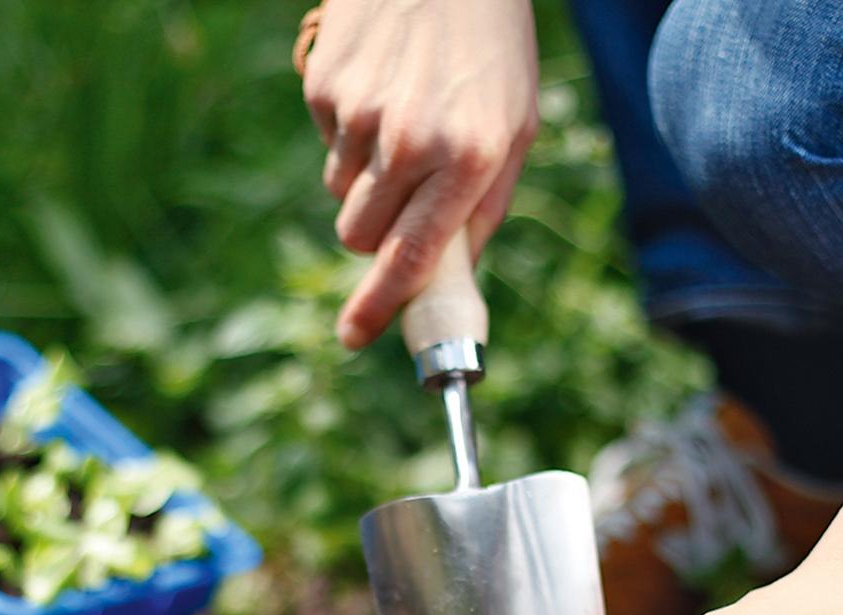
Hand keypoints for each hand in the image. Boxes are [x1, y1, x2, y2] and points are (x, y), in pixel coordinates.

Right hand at [302, 0, 537, 348]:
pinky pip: (327, 143)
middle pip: (360, 236)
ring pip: (341, 193)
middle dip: (374, 234)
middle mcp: (411, 141)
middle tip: (401, 195)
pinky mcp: (326, 85)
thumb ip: (486, 206)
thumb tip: (452, 274)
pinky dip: (349, 132)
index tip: (353, 337)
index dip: (377, 306)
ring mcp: (361, 112)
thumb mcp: (516, 125)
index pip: (411, 257)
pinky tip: (382, 87)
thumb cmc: (493, 48)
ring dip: (364, 179)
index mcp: (468, 158)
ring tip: (401, 119)